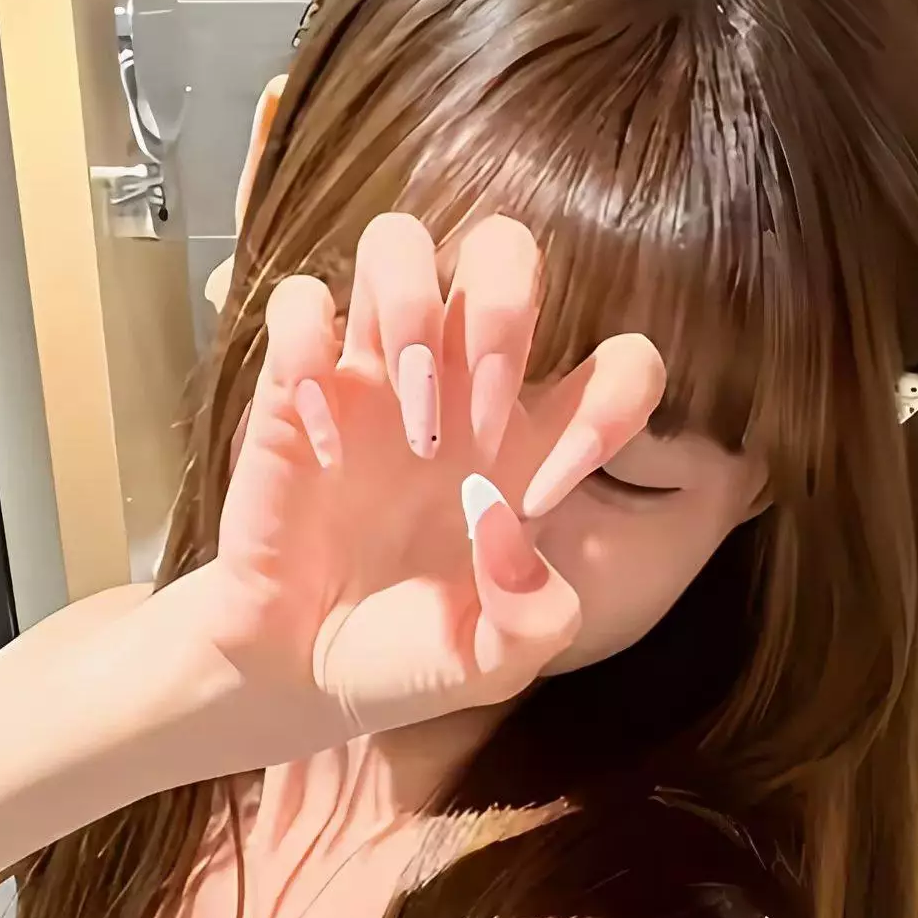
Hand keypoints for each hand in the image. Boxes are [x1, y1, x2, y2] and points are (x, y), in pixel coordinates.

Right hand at [190, 213, 665, 740]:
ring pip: (397, 242)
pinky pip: (299, 302)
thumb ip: (534, 619)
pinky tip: (319, 444)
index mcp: (535, 444)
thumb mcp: (490, 663)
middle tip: (474, 412)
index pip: (623, 362)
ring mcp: (375, 377)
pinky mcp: (295, 389)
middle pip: (504, 248)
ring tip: (403, 417)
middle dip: (501, 307)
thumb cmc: (409, 656)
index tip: (550, 490)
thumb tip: (511, 532)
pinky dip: (305, 351)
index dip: (612, 400)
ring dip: (406, 308)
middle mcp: (462, 387)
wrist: (301, 675)